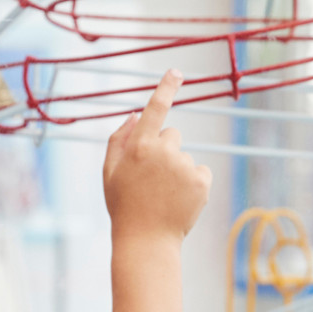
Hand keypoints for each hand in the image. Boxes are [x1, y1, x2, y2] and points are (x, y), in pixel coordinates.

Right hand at [103, 70, 211, 242]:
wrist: (146, 241)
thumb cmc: (124, 206)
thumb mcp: (110, 172)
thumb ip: (119, 139)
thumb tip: (136, 114)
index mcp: (139, 146)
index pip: (155, 109)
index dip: (166, 87)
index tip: (177, 71)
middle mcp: (163, 151)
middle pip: (172, 135)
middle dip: (165, 150)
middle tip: (153, 178)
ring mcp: (184, 166)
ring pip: (185, 156)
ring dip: (178, 170)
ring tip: (164, 195)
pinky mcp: (202, 181)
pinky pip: (200, 171)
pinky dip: (194, 182)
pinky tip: (180, 199)